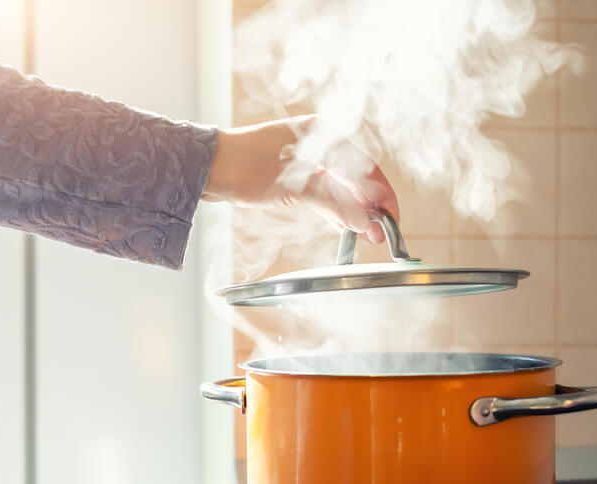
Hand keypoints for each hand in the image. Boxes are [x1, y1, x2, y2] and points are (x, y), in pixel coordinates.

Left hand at [201, 115, 398, 242]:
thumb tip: (364, 223)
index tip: (391, 220)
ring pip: (340, 188)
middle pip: (356, 179)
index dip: (382, 196)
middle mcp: (318, 143)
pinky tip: (346, 227)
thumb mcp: (297, 187)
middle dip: (369, 208)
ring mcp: (305, 159)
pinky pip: (324, 193)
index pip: (367, 168)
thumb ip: (336, 204)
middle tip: (380, 235)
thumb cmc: (245, 166)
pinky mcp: (293, 175)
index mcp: (324, 135)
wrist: (205, 167)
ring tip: (367, 236)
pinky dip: (335, 210)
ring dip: (354, 212)